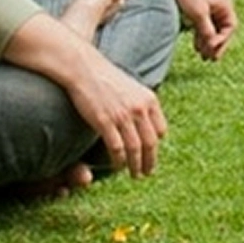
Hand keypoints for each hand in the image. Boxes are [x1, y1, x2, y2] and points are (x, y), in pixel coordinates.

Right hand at [45, 0, 166, 174]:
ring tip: (135, 174)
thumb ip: (140, 104)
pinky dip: (119, 161)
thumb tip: (143, 122)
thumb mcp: (131, 87)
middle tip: (146, 173)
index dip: (156, 145)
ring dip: (136, 165)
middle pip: (151, 143)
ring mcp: (122, 116)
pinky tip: (118, 167)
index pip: (160, 131)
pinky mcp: (105, 121)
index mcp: (149, 100)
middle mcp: (139, 109)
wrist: (83, 68)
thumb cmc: (105, 77)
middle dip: (150, 162)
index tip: (151, 155)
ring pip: (135, 149)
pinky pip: (117, 148)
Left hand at [169, 0, 240, 60]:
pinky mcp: (202, 8)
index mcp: (225, 5)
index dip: (223, 40)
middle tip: (212, 60)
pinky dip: (201, 36)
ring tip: (203, 57)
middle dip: (216, 45)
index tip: (213, 49)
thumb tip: (212, 45)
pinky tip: (197, 47)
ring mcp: (212, 7)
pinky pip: (205, 26)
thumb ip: (206, 30)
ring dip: (208, 43)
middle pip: (223, 30)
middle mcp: (221, 6)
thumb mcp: (198, 14)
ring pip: (213, 30)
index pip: (230, 27)